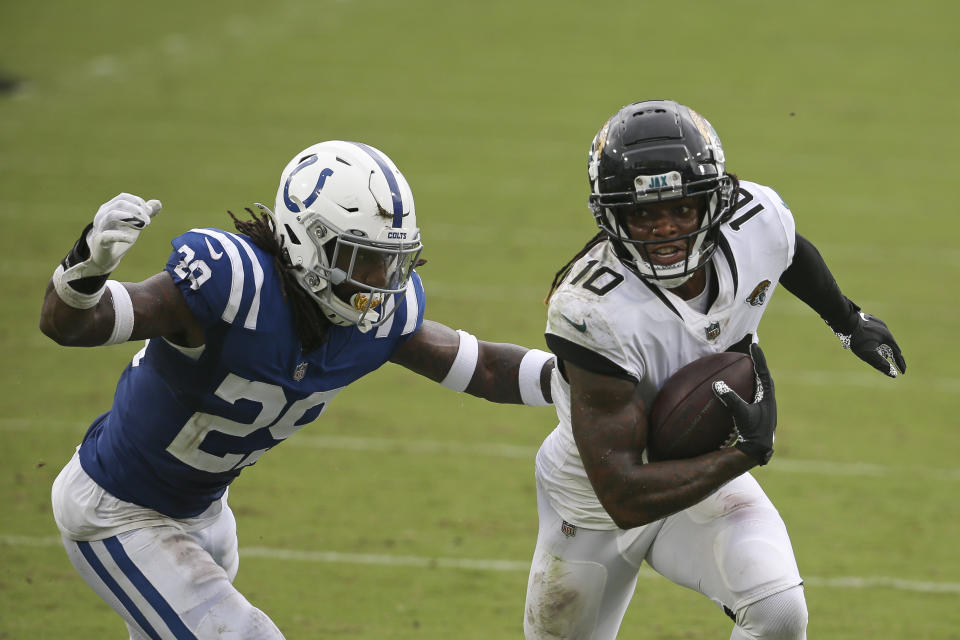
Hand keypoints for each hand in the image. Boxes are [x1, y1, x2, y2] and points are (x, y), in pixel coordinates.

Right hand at [84, 193, 161, 275]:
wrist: (106, 257)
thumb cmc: (118, 236)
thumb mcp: (134, 223)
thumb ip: (144, 213)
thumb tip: (158, 203)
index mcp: (109, 208)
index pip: (124, 197)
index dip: (138, 202)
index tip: (149, 212)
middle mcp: (102, 215)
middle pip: (120, 203)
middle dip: (138, 210)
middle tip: (148, 221)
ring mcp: (100, 227)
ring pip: (112, 215)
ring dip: (131, 218)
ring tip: (142, 225)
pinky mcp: (101, 241)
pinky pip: (108, 235)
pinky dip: (121, 235)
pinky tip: (131, 239)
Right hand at [712, 343, 776, 464]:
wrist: (759, 451)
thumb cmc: (753, 432)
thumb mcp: (742, 414)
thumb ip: (731, 399)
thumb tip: (717, 384)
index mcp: (767, 395)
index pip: (763, 372)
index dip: (759, 358)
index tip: (754, 345)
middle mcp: (768, 399)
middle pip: (764, 377)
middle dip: (758, 365)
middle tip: (752, 354)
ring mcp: (764, 407)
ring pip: (760, 386)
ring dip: (754, 376)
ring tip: (747, 368)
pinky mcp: (758, 414)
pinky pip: (754, 394)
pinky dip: (748, 388)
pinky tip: (739, 391)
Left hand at [836, 312, 905, 377]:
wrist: (845, 321)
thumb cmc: (857, 339)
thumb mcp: (868, 354)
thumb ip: (880, 364)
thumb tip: (892, 373)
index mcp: (887, 338)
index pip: (897, 354)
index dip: (900, 364)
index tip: (902, 372)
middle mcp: (885, 329)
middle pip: (892, 345)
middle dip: (894, 356)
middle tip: (897, 365)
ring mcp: (877, 324)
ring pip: (884, 338)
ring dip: (886, 347)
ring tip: (886, 355)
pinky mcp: (869, 320)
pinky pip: (876, 332)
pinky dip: (877, 340)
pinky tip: (873, 342)